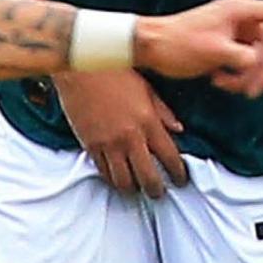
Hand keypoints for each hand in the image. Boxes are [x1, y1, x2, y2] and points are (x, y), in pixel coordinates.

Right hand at [57, 67, 187, 194]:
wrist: (81, 67)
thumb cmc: (116, 72)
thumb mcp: (147, 88)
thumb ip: (164, 112)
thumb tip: (179, 129)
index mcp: (148, 122)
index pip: (170, 157)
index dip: (178, 174)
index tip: (181, 180)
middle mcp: (130, 137)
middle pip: (147, 177)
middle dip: (156, 190)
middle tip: (159, 194)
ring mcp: (108, 143)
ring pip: (122, 180)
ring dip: (132, 189)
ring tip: (137, 190)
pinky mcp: (89, 144)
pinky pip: (102, 171)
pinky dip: (111, 179)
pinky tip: (117, 179)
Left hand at [134, 0, 262, 96]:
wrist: (148, 47)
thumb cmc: (177, 43)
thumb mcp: (214, 52)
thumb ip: (244, 58)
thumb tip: (258, 64)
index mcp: (242, 11)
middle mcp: (243, 20)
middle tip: (249, 89)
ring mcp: (236, 34)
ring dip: (251, 77)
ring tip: (228, 85)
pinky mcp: (229, 47)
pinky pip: (248, 65)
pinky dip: (239, 77)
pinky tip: (220, 81)